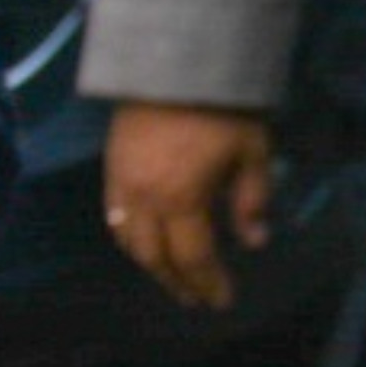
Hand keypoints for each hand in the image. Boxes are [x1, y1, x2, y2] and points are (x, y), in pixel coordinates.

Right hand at [100, 102, 272, 313]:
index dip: (208, 283)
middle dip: (178, 283)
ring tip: (175, 279)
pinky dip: (131, 241)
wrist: (172, 65)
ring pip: (130, 242)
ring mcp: (121, 185)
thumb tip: (255, 243)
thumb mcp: (252, 152)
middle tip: (198, 299)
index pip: (193, 257)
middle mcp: (144, 199)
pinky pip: (114, 219)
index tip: (222, 302)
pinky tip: (146, 246)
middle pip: (155, 258)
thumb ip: (252, 200)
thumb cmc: (222, 107)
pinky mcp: (110, 169)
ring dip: (152, 266)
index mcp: (181, 199)